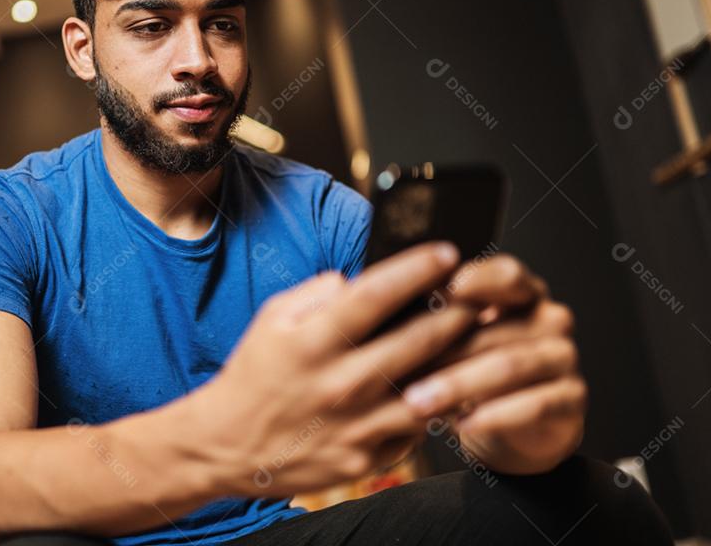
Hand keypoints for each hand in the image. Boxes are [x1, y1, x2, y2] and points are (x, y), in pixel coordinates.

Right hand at [189, 242, 479, 496]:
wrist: (228, 444)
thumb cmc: (255, 374)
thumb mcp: (272, 319)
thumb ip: (317, 293)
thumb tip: (359, 280)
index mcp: (314, 342)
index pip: (375, 295)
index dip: (416, 269)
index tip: (447, 252)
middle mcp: (339, 383)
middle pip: (417, 342)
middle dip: (457, 313)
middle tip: (481, 296)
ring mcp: (356, 426)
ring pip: (430, 391)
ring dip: (462, 362)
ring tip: (481, 340)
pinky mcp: (366, 458)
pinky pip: (416, 431)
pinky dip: (440, 407)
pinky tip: (456, 387)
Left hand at [401, 254, 585, 473]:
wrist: (509, 424)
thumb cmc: (471, 368)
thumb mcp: (449, 338)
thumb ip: (428, 313)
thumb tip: (368, 296)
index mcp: (520, 291)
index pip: (505, 274)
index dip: (474, 280)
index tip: (436, 292)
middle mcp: (548, 317)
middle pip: (497, 326)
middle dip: (444, 349)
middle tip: (400, 365)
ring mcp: (563, 357)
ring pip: (511, 365)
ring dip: (460, 385)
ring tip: (419, 401)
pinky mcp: (572, 397)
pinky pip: (534, 404)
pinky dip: (495, 414)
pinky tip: (463, 423)